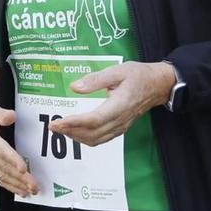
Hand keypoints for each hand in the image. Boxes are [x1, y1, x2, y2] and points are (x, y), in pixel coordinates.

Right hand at [0, 86, 34, 197]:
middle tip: (35, 186)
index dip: (12, 160)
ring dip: (17, 185)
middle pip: (4, 167)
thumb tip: (12, 116)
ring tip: (31, 191)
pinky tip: (20, 191)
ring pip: (1, 175)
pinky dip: (9, 186)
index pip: (0, 150)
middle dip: (20, 179)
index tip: (23, 168)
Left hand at [48, 61, 175, 147]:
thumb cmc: (139, 75)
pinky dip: (85, 139)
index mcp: (120, 104)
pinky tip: (75, 132)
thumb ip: (96, 79)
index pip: (94, 119)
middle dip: (70, 132)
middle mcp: (120, 120)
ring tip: (60, 129)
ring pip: (96, 140)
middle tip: (52, 126)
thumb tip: (74, 87)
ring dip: (76, 137)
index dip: (74, 123)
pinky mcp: (120, 128)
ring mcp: (121, 126)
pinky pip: (101, 139)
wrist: (158, 85)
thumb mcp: (118, 70)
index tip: (58, 122)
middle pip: (92, 133)